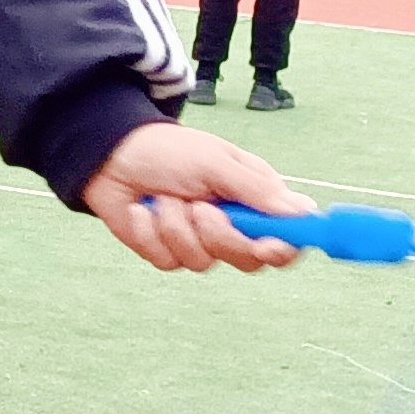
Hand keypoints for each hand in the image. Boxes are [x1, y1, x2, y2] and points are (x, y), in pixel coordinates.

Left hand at [82, 122, 310, 273]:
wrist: (111, 156)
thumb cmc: (169, 151)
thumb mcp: (214, 162)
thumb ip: (255, 190)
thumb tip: (304, 212)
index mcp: (254, 200)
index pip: (287, 237)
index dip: (284, 249)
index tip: (268, 246)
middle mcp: (232, 225)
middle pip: (249, 260)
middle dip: (222, 237)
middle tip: (201, 209)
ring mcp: (199, 242)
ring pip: (203, 262)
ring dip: (177, 228)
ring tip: (164, 197)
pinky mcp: (167, 252)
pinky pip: (167, 261)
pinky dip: (151, 233)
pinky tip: (142, 209)